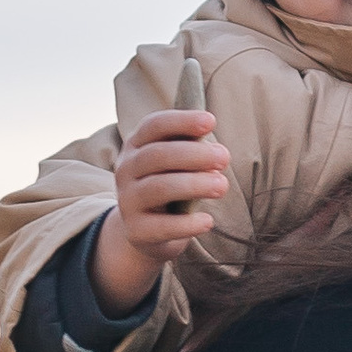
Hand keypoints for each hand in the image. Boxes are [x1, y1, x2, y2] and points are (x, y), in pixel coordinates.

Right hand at [90, 111, 231, 310]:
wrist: (146, 229)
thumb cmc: (170, 184)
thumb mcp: (177, 164)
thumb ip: (192, 151)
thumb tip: (216, 151)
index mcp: (137, 144)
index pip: (154, 125)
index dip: (182, 121)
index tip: (211, 121)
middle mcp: (126, 169)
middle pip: (157, 156)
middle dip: (194, 154)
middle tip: (224, 157)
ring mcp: (128, 200)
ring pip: (159, 188)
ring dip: (194, 184)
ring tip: (222, 186)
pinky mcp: (136, 230)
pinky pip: (161, 226)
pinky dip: (186, 224)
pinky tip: (207, 221)